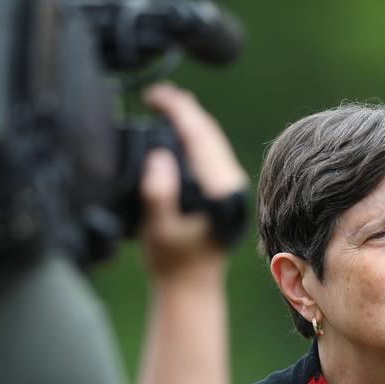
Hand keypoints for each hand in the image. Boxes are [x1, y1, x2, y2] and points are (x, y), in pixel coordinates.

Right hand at [138, 83, 247, 273]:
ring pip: (211, 142)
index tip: (154, 95)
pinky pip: (210, 154)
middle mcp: (230, 184)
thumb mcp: (158, 229)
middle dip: (183, 108)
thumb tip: (158, 157)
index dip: (177, 109)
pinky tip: (179, 135)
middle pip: (208, 133)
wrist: (192, 289)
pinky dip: (193, 139)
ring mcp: (229, 188)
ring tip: (166, 105)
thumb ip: (159, 194)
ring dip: (189, 121)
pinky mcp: (224, 193)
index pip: (199, 135)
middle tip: (156, 93)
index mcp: (220, 189)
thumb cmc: (173, 262)